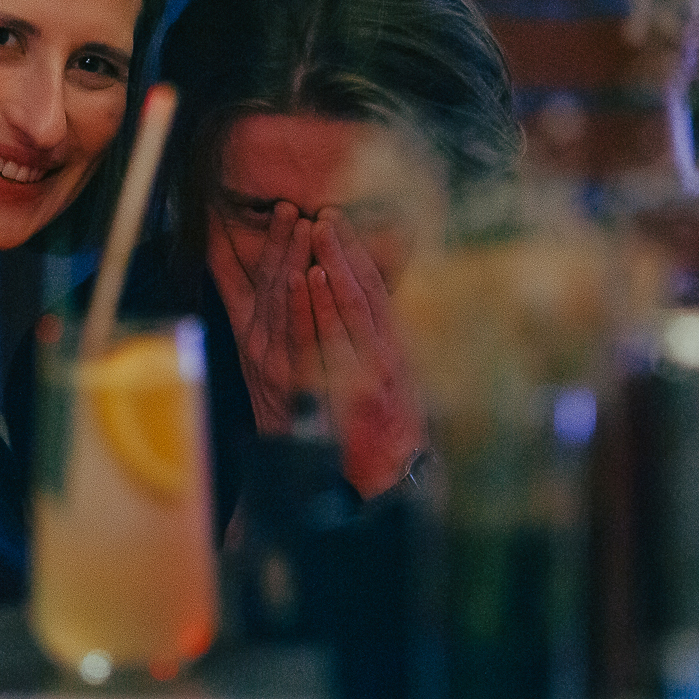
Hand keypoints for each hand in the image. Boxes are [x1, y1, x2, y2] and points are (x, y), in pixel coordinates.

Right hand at [208, 200, 318, 435]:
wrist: (302, 465)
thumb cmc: (293, 412)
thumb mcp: (269, 363)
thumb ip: (263, 321)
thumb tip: (257, 280)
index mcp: (252, 339)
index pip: (248, 282)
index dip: (257, 245)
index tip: (274, 210)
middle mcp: (258, 348)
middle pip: (267, 284)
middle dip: (279, 243)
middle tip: (291, 207)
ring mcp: (278, 364)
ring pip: (283, 301)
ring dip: (293, 260)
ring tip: (307, 225)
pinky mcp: (301, 381)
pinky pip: (301, 334)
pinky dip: (303, 302)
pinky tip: (313, 275)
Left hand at [307, 208, 426, 496]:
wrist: (385, 486)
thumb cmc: (381, 438)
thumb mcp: (386, 388)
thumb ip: (372, 349)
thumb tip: (354, 310)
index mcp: (391, 353)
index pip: (374, 295)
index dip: (358, 257)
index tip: (341, 223)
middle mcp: (384, 357)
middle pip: (364, 293)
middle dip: (346, 250)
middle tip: (328, 213)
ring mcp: (366, 371)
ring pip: (348, 307)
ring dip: (332, 265)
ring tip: (318, 229)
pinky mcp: (346, 387)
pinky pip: (328, 338)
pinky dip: (319, 305)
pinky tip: (307, 278)